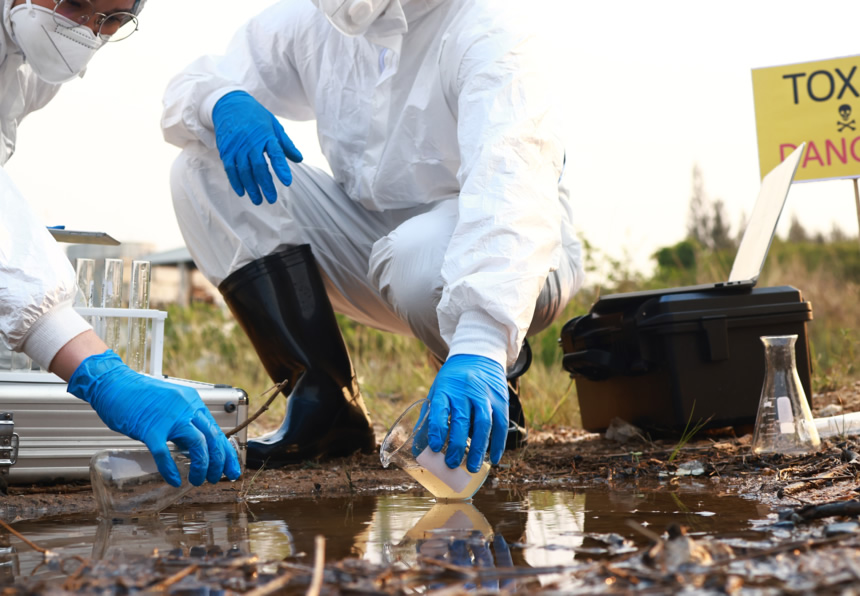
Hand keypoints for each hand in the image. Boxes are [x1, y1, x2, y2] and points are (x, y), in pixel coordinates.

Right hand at [68, 350, 241, 486]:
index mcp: (192, 402)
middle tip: (216, 478)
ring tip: (198, 480)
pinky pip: (164, 453)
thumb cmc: (137, 395)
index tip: (231, 469)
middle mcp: (185, 408)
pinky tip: (174, 480)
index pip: (216, 430)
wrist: (113, 383)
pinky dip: (170, 470)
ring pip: (198, 444)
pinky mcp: (149, 428)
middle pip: (213, 438)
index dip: (226, 452)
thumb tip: (193, 448)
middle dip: (219, 462)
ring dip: (202, 466)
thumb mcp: (170, 405)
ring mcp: (169, 418)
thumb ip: (183, 423)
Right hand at [212, 90, 302, 204]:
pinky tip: (242, 192)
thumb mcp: (274, 125)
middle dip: (266, 185)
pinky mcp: (226, 150)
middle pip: (259, 167)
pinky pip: (230, 169)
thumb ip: (286, 144)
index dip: (281, 168)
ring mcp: (237, 147)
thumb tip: (299, 159)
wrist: (229, 104)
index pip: (276, 153)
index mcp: (266, 135)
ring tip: (258, 200)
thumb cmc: (256, 116)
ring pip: (244, 171)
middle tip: (271, 199)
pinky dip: (236, 182)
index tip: (287, 182)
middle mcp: (251, 142)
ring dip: (251, 187)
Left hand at [426, 354, 507, 471]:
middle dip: (456, 445)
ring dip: (478, 448)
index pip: (440, 409)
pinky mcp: (500, 399)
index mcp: (446, 388)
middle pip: (462, 420)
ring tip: (472, 467)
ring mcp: (485, 394)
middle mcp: (465, 391)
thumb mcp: (437, 390)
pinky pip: (501, 424)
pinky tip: (493, 458)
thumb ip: (430, 416)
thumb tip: (420, 448)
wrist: (479, 354)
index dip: (437, 430)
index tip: (434, 448)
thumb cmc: (453, 379)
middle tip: (452, 464)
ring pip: (484, 424)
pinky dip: (498, 443)